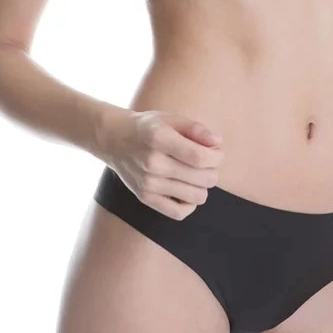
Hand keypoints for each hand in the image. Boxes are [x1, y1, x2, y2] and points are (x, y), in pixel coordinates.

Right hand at [102, 108, 224, 219]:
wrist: (115, 139)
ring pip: (196, 197)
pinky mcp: (145, 198)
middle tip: (207, 162)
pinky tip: (187, 190)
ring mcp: (148, 183)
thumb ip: (196, 129)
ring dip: (204, 186)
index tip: (217, 152)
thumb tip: (217, 142)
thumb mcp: (170, 119)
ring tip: (197, 174)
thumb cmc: (149, 127)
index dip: (217, 157)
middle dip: (214, 170)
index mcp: (159, 138)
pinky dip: (190, 204)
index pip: (200, 157)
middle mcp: (152, 163)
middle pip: (202, 178)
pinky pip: (179, 213)